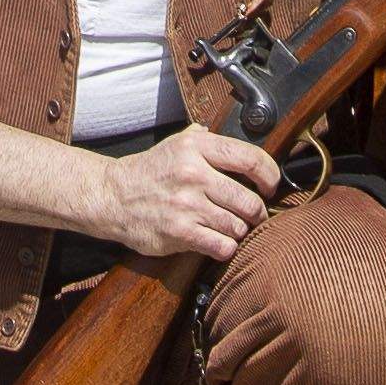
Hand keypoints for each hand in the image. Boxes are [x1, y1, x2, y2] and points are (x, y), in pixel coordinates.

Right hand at [98, 123, 278, 261]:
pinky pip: (222, 246)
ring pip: (238, 226)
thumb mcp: (176, 142)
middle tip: (253, 214)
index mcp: (197, 148)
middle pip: (249, 200)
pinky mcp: (180, 232)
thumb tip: (237, 138)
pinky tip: (219, 241)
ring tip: (231, 226)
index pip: (251, 159)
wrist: (114, 196)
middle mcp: (194, 174)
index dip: (271, 175)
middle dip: (257, 211)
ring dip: (239, 230)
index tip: (271, 185)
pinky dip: (226, 247)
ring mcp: (187, 205)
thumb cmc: (149, 171)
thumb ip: (206, 138)